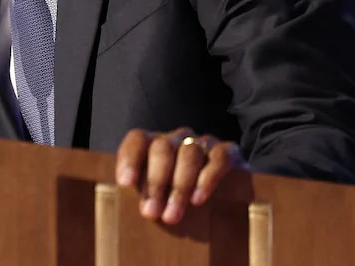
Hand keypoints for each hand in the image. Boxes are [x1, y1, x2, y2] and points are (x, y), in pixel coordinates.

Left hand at [115, 127, 248, 224]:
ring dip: (179, 186)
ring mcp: (203, 143)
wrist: (226, 196)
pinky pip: (219, 158)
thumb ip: (145, 196)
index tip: (126, 183)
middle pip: (162, 148)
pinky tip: (198, 200)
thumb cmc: (177, 198)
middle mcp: (177, 139)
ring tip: (172, 215)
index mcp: (154, 145)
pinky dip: (207, 179)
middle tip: (151, 212)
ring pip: (189, 153)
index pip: (138, 140)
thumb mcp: (158, 196)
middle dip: (155, 181)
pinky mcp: (228, 152)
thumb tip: (139, 209)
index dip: (130, 159)